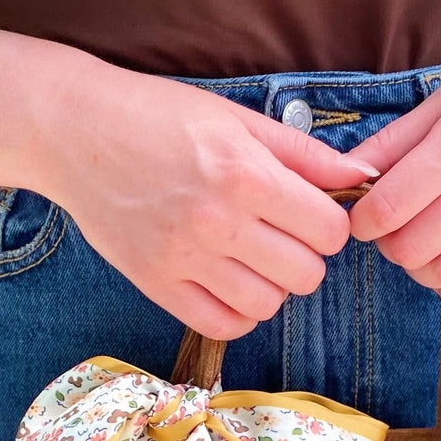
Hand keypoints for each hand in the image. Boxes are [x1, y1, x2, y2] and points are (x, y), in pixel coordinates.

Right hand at [35, 57, 379, 338]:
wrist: (74, 131)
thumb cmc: (158, 116)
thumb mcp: (237, 119)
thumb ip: (305, 155)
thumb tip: (366, 177)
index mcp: (244, 173)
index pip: (329, 230)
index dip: (329, 225)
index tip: (310, 214)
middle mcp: (217, 221)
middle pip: (305, 275)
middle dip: (304, 257)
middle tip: (280, 236)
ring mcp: (184, 258)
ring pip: (267, 305)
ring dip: (270, 286)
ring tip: (252, 259)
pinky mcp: (155, 283)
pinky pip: (223, 325)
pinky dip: (238, 312)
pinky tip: (230, 284)